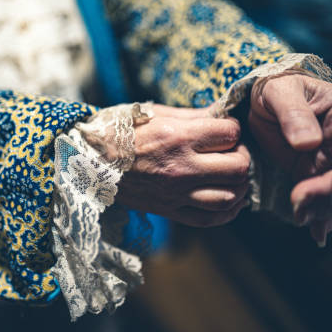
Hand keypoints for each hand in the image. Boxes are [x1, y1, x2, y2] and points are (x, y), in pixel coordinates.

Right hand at [116, 104, 250, 226]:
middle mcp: (181, 167)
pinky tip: (229, 199)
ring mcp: (176, 193)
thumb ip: (193, 116)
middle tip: (233, 152)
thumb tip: (223, 114)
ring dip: (239, 185)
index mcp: (177, 137)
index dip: (233, 130)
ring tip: (232, 175)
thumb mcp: (155, 113)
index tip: (225, 131)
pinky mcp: (170, 210)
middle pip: (238, 167)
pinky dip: (228, 211)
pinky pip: (211, 219)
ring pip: (230, 197)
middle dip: (242, 157)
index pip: (230, 134)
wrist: (89, 161)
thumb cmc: (119, 132)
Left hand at [249, 73, 331, 244]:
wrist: (258, 101)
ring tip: (299, 216)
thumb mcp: (278, 91)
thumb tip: (309, 143)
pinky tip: (316, 235)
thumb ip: (293, 113)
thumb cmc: (274, 88)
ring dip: (323, 209)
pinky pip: (322, 199)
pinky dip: (320, 218)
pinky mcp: (315, 175)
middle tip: (300, 204)